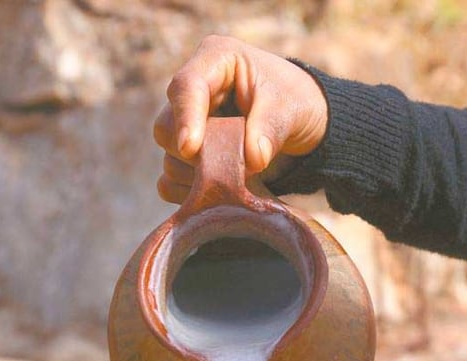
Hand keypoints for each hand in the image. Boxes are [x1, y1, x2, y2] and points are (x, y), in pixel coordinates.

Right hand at [154, 35, 328, 202]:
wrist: (300, 126)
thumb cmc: (295, 102)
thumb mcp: (291, 108)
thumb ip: (270, 128)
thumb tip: (253, 160)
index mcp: (215, 61)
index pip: (186, 87)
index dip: (186, 118)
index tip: (190, 148)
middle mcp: (192, 92)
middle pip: (166, 127)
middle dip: (196, 153)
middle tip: (233, 164)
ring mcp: (185, 126)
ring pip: (168, 158)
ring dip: (199, 175)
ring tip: (238, 176)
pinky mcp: (185, 156)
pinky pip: (170, 182)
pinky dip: (191, 192)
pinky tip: (220, 191)